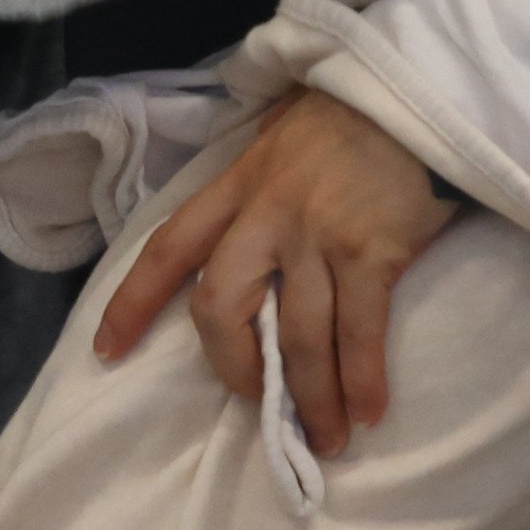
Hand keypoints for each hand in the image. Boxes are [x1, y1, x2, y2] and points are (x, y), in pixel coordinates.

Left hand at [96, 88, 457, 450]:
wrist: (422, 92)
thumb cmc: (353, 114)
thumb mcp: (282, 135)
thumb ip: (257, 182)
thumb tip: (246, 228)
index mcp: (238, 183)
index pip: (169, 248)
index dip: (132, 303)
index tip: (107, 351)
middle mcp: (268, 214)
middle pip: (223, 308)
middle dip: (235, 369)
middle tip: (259, 406)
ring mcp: (320, 236)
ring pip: (298, 337)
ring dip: (311, 398)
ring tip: (327, 437)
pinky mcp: (372, 252)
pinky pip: (359, 332)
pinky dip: (361, 380)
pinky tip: (369, 411)